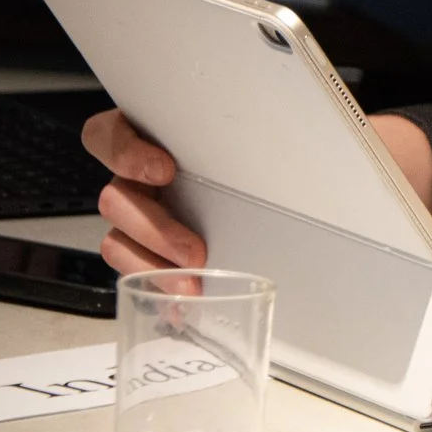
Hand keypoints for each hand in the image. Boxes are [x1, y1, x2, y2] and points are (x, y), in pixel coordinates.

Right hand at [87, 108, 431, 274]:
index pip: (109, 133)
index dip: (124, 149)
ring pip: (120, 241)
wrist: (320, 186)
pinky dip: (161, 288)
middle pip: (114, 197)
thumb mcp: (283, 133)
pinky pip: (140, 274)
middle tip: (194, 248)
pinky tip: (189, 301)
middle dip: (153, 227)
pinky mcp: (158, 253)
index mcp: (158, 135)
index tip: (165, 167)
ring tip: (194, 281)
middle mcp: (143, 176)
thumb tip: (322, 138)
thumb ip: (277, 130)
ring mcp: (148, 217)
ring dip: (154, 265)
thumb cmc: (292, 154)